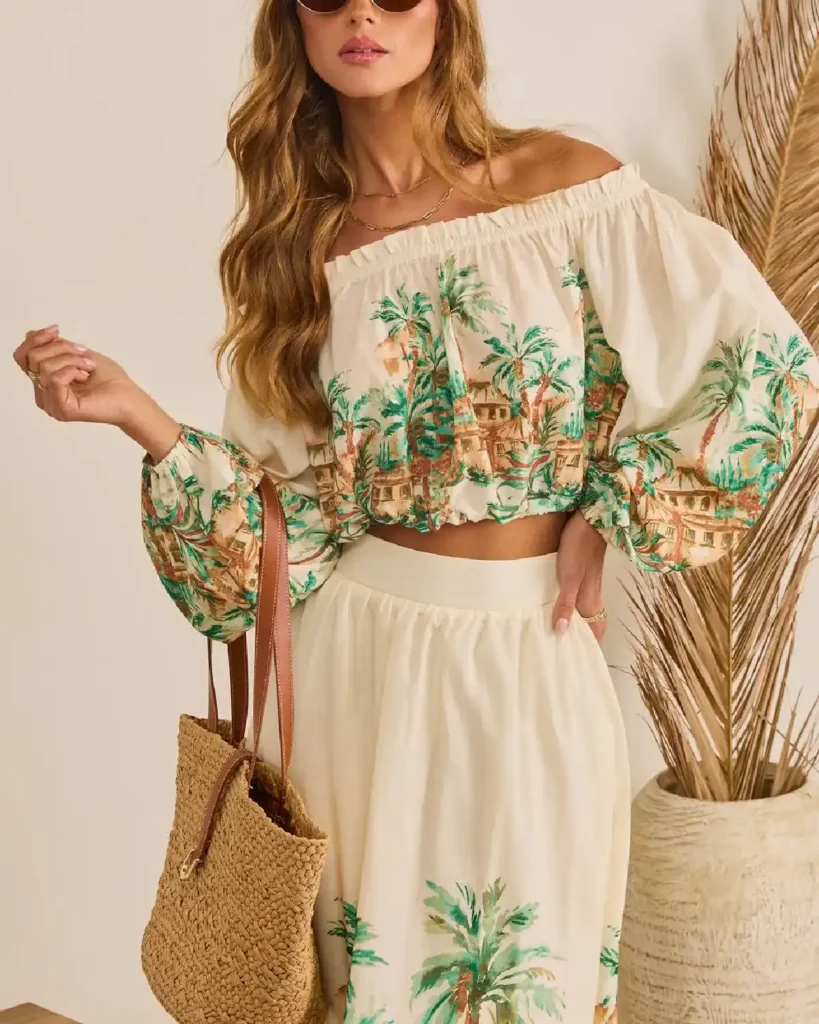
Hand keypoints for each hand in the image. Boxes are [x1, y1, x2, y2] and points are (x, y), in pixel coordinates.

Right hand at [14, 324, 137, 425]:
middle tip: (82, 354)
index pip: (22, 356)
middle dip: (59, 348)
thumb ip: (53, 346)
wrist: (129, 396)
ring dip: (71, 359)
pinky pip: (54, 379)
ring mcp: (51, 404)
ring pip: (44, 366)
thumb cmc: (110, 379)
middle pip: (31, 358)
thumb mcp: (78, 353)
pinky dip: (72, 370)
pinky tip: (85, 376)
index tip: (57, 329)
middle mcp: (43, 395)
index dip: (36, 339)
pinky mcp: (62, 409)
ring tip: (88, 368)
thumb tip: (30, 334)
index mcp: (44, 382)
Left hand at [551, 511, 607, 643]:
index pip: (595, 633)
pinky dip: (566, 606)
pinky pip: (575, 596)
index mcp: (591, 601)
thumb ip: (565, 604)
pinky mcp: (580, 571)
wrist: (590, 518)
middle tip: (560, 651)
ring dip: (572, 622)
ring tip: (552, 633)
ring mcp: (587, 583)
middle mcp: (592, 595)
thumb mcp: (569, 578)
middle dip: (579, 639)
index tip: (575, 663)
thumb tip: (560, 633)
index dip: (588, 648)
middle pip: (589, 624)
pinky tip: (552, 604)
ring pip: (582, 610)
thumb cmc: (579, 547)